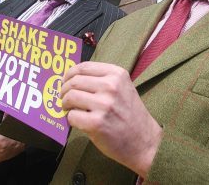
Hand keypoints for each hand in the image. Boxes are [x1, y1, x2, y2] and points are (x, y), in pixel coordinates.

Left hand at [61, 62, 162, 178]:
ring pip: (70, 97)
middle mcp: (111, 86)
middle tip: (65, 99)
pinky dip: (70, 119)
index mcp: (116, 74)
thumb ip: (101, 80)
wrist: (144, 141)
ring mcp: (104, 104)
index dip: (69, 74)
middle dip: (64, 90)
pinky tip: (78, 122)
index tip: (66, 82)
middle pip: (74, 81)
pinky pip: (71, 116)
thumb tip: (72, 78)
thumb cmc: (129, 114)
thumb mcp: (122, 87)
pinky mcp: (96, 123)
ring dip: (65, 104)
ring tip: (69, 110)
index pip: (84, 67)